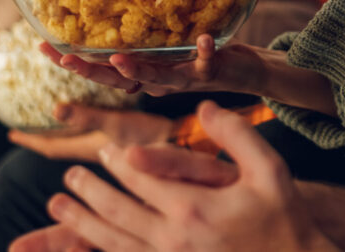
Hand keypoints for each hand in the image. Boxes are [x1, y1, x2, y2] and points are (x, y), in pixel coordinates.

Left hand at [8, 104, 176, 162]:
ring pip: (77, 142)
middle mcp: (96, 151)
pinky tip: (95, 121)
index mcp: (88, 148)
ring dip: (63, 132)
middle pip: (60, 146)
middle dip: (42, 138)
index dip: (29, 140)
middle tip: (27, 130)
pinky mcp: (126, 145)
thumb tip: (53, 108)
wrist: (186, 152)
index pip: (50, 146)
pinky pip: (95, 138)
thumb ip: (86, 117)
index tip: (10, 134)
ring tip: (55, 122)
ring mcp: (111, 150)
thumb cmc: (150, 139)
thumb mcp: (116, 125)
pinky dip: (85, 127)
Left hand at [10, 101, 336, 251]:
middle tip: (70, 177)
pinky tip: (91, 244)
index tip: (106, 148)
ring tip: (59, 209)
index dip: (120, 162)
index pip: (141, 180)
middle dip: (89, 192)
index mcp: (193, 208)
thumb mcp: (270, 169)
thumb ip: (235, 134)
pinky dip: (103, 250)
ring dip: (82, 225)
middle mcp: (174, 239)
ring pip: (113, 242)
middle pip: (116, 212)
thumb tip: (203, 106)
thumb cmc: (285, 218)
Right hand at [42, 34, 267, 97]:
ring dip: (137, 70)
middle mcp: (158, 82)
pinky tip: (205, 38)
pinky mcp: (211, 72)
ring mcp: (183, 79)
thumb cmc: (198, 51)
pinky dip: (206, 51)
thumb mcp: (165, 39)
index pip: (101, 69)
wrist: (243, 71)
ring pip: (156, 79)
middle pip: (118, 80)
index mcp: (143, 72)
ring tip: (118, 58)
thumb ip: (141, 25)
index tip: (42, 45)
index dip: (72, 60)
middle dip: (90, 70)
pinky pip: (207, 61)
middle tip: (63, 58)